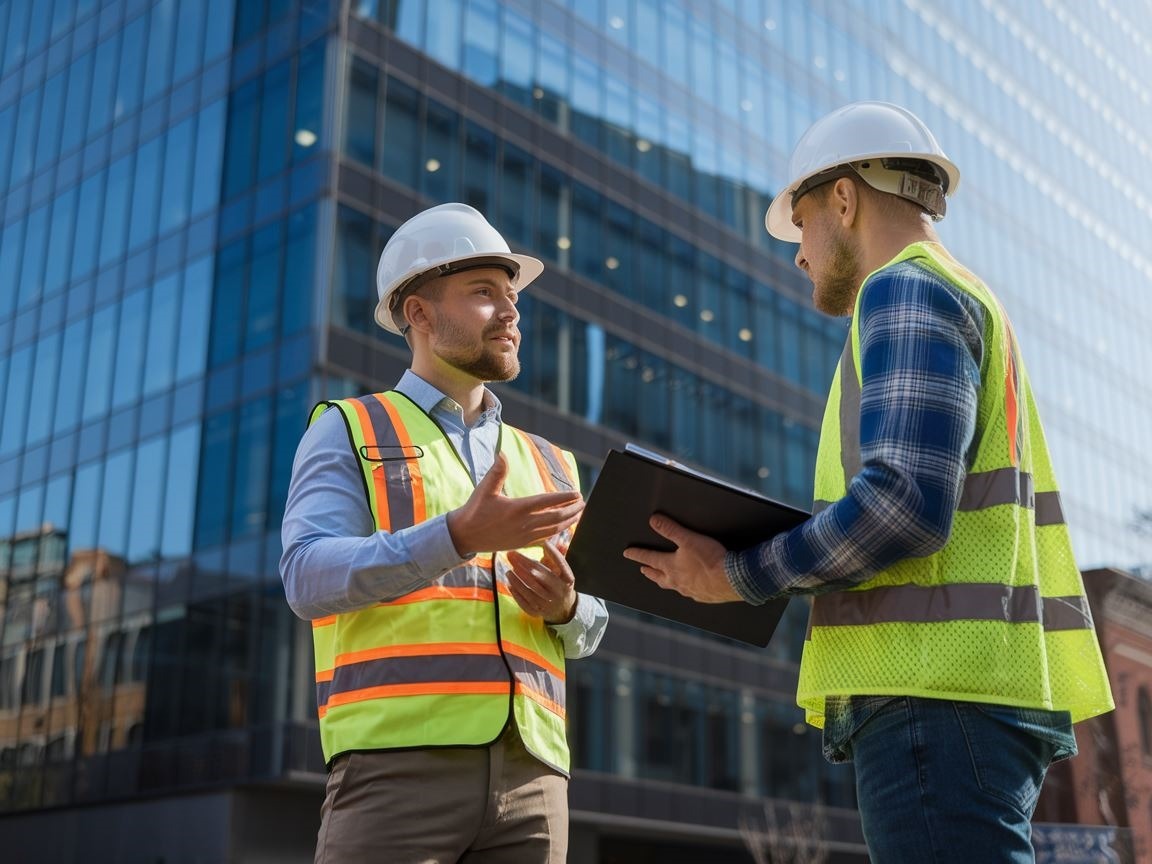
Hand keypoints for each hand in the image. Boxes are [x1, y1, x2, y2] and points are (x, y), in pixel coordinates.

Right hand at [446, 454, 583, 555]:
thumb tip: (502, 453)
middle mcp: (523, 523)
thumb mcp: (484, 489)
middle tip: (583, 503)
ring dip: (569, 521)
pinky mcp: (522, 544)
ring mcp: (524, 536)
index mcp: (517, 508)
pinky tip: (564, 527)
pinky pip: (546, 538)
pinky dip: (558, 533)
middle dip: (572, 510)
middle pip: (556, 517)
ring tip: (579, 514)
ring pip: (553, 530)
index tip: (577, 494)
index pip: (547, 502)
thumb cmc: (475, 510)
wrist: (464, 535)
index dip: (564, 498)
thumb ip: (497, 472)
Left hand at [506, 539, 577, 623]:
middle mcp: (559, 592)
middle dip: (523, 563)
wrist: (564, 609)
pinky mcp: (538, 612)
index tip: (543, 542)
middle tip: (511, 554)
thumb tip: (545, 543)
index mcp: (567, 580)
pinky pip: (524, 602)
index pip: (560, 563)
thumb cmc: (560, 585)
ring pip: (529, 590)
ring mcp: (548, 604)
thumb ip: (554, 559)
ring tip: (509, 570)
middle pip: (539, 576)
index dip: (553, 552)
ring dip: (517, 578)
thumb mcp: (563, 573)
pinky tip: (510, 584)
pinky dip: (516, 593)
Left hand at [623, 514, 738, 602]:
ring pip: (672, 586)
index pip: (650, 558)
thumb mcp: (688, 539)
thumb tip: (654, 520)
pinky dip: (686, 589)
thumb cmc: (710, 560)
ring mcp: (690, 590)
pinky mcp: (703, 596)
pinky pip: (690, 593)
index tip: (627, 553)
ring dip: (665, 581)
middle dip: (649, 571)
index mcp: (671, 566)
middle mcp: (677, 581)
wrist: (732, 579)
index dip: (637, 554)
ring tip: (662, 580)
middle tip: (643, 569)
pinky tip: (689, 588)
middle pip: (658, 576)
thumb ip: (670, 529)